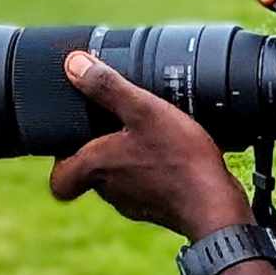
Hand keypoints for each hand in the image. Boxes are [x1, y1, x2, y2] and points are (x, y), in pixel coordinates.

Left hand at [48, 52, 250, 238]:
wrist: (216, 206)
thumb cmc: (179, 160)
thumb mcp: (144, 109)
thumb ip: (107, 86)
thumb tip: (74, 64)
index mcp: (96, 167)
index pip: (59, 181)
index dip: (60, 164)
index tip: (71, 144)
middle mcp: (111, 191)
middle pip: (91, 174)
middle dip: (100, 151)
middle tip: (116, 125)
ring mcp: (136, 205)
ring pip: (119, 181)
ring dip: (128, 160)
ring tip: (150, 136)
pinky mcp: (160, 210)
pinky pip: (147, 188)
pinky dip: (154, 173)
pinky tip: (174, 156)